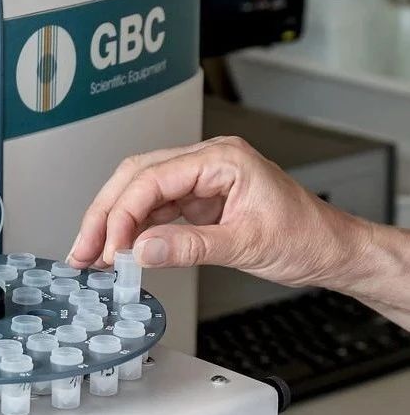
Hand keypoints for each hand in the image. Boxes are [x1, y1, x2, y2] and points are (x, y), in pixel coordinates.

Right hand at [66, 137, 371, 292]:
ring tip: (91, 255)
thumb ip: (190, 247)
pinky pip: (154, 211)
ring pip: (138, 194)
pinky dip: (132, 232)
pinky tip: (118, 251)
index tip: (110, 247)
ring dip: (112, 224)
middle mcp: (206, 163)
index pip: (153, 178)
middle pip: (135, 178)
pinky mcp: (197, 201)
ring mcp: (200, 181)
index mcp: (222, 159)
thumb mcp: (247, 244)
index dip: (123, 214)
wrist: (331, 250)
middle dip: (104, 215)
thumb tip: (142, 250)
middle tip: (83, 249)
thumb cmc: (306, 236)